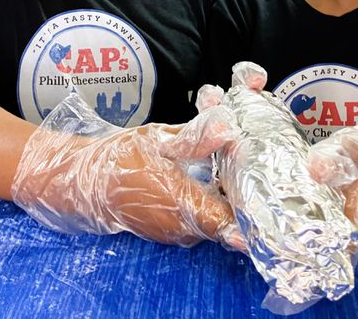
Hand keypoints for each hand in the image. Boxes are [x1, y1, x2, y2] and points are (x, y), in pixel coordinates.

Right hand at [11, 94, 242, 247]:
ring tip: (240, 165)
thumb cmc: (118, 160)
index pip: (235, 223)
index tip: (274, 194)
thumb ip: (195, 137)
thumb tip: (227, 126)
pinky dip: (210, 198)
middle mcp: (184, 228)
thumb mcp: (157, 140)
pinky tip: (214, 174)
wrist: (82, 181)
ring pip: (214, 217)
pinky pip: (199, 217)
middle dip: (244, 194)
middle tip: (261, 165)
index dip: (257, 211)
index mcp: (184, 207)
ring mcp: (176, 231)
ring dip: (226, 196)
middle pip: (229, 218)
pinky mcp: (169, 228)